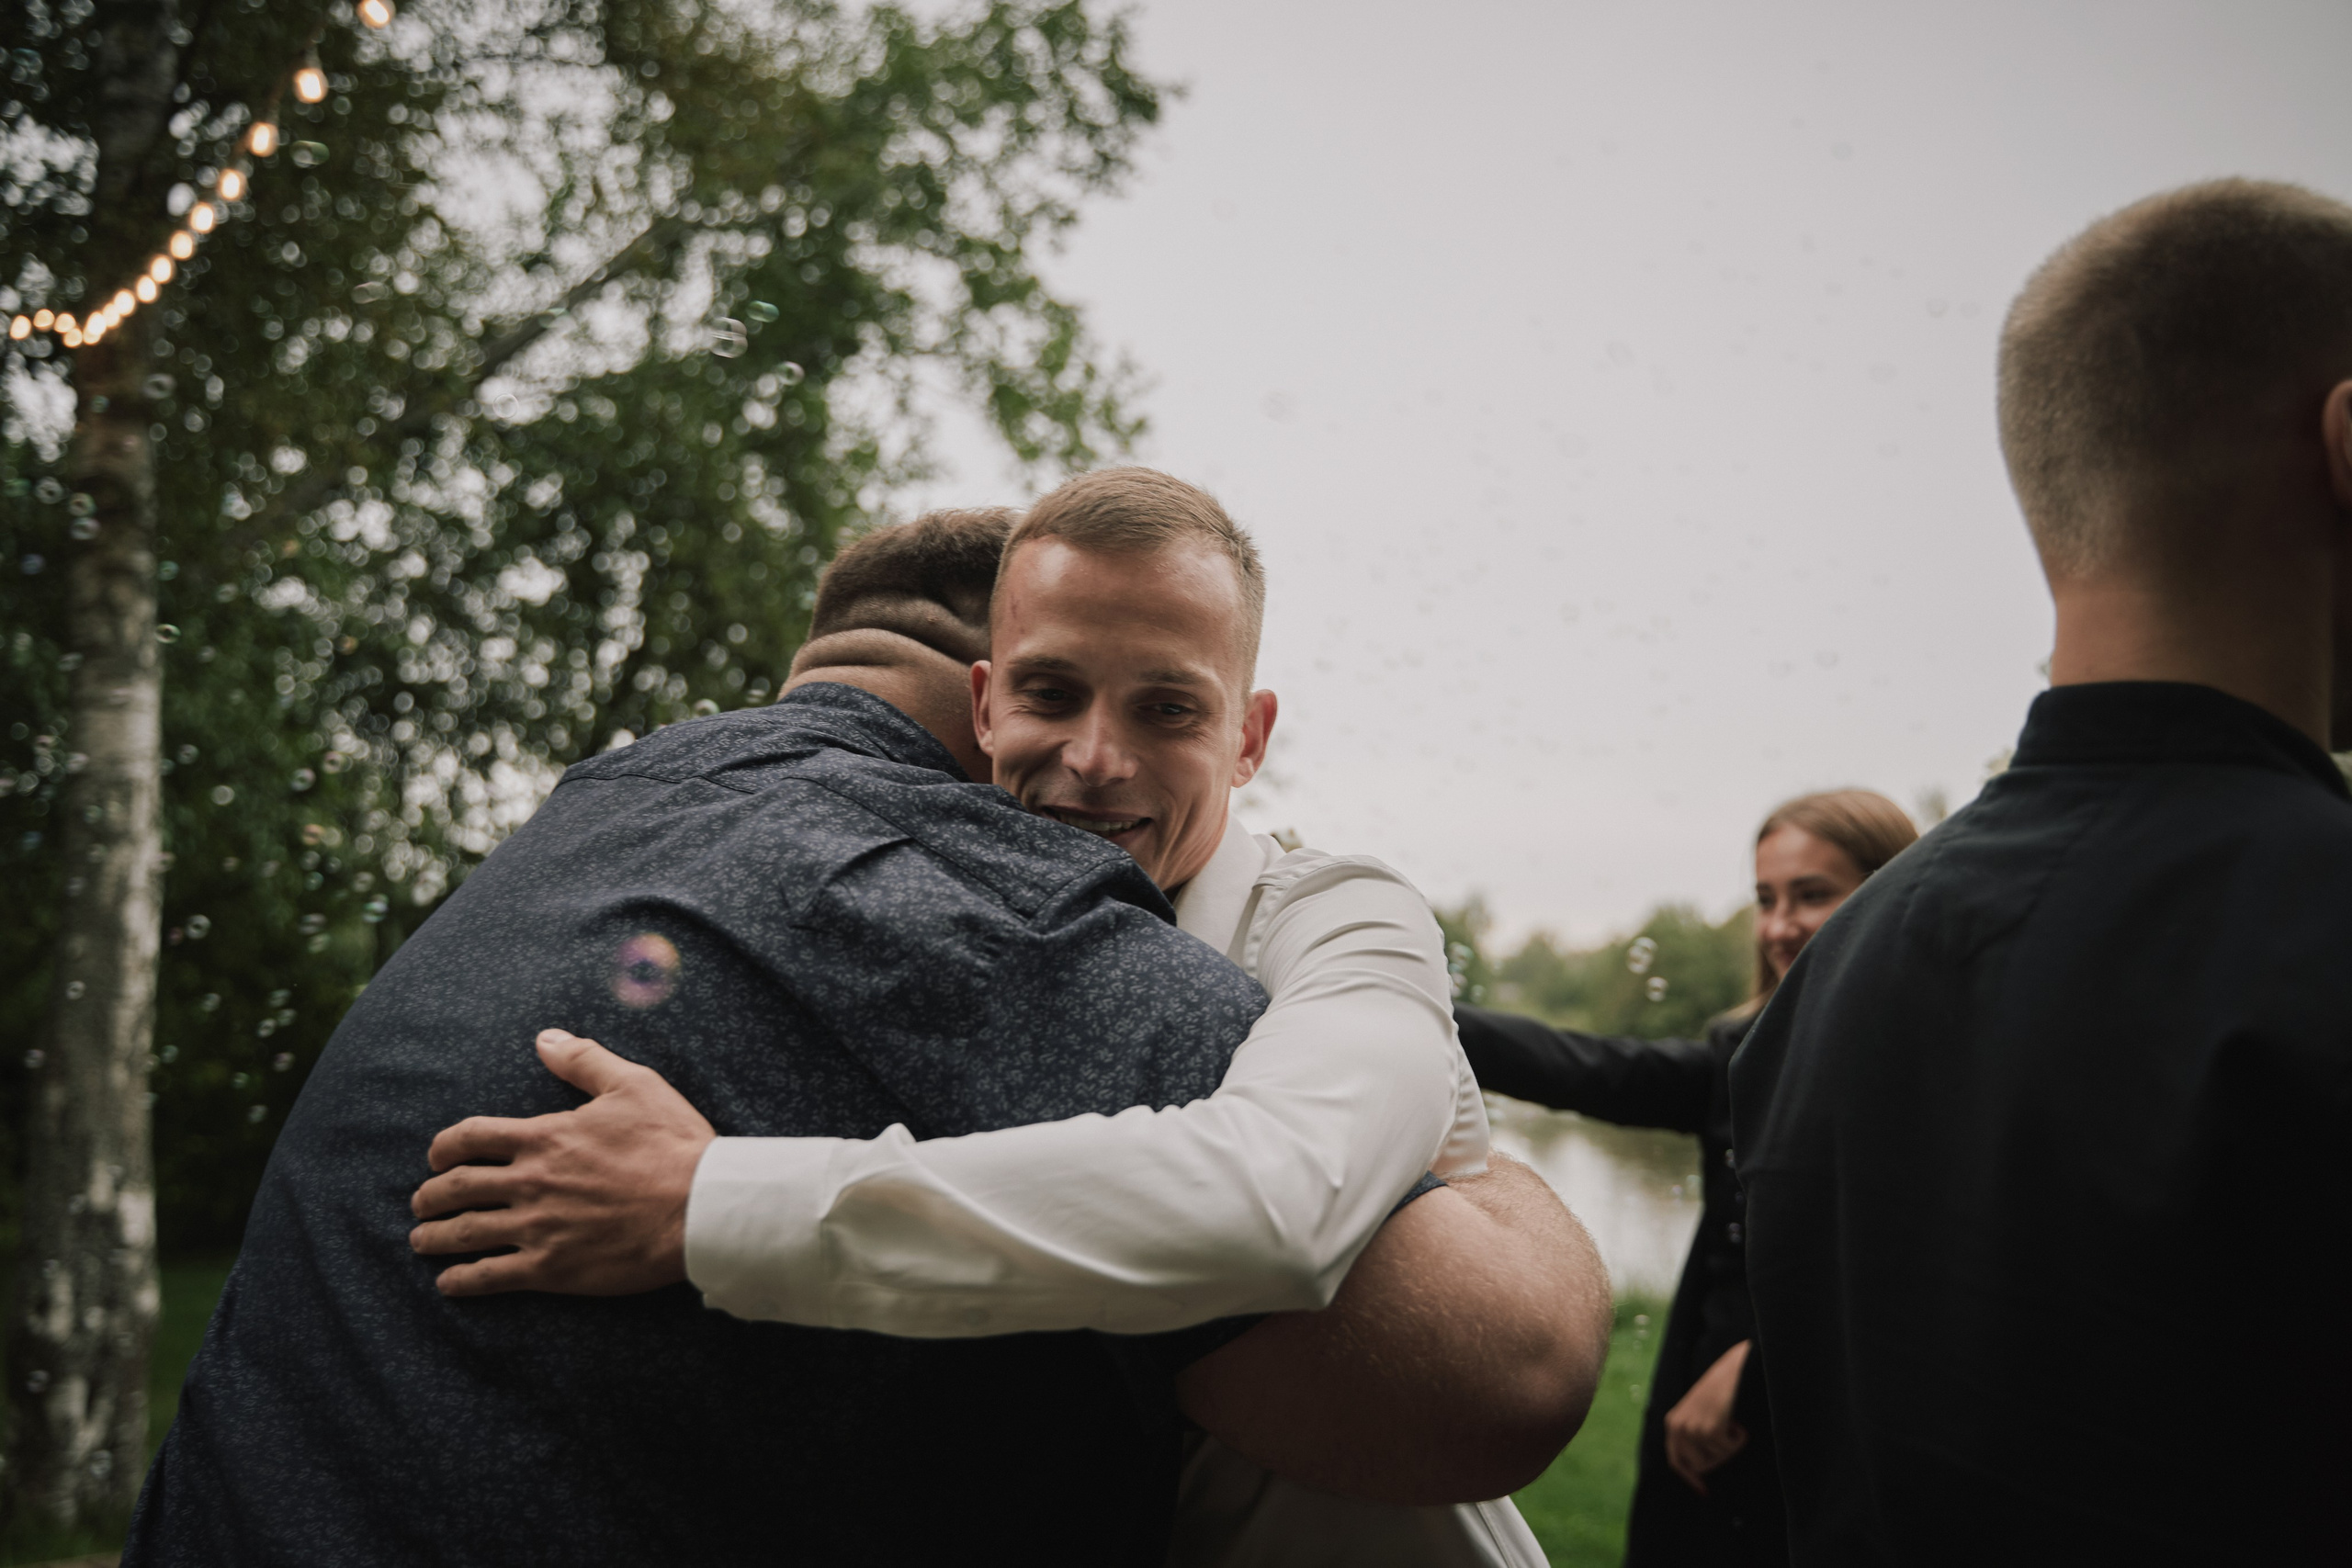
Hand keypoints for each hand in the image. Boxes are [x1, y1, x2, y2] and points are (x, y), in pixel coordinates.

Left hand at [408, 1029, 714, 1296]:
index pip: (473, 1137)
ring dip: (435, 1237)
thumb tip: (545, 1039)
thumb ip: (584, 1061)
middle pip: (459, 1188)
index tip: (436, 1157)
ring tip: (422, 1240)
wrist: (700, 1207)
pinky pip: (491, 1276)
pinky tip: (450, 1283)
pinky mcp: (552, 1268)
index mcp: (546, 1138)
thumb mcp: (634, 1085)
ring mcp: (538, 1228)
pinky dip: (463, 1280)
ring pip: (466, 1233)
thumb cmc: (672, 1144)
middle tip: (421, 1202)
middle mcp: (531, 1182)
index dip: (446, 1147)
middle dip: (431, 1195)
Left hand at [1662, 1339, 1751, 1493]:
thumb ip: (1693, 1437)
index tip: (1704, 1491)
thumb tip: (1699, 1471)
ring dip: (1729, 1447)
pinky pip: (1728, 1450)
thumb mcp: (1698, 1414)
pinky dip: (1738, 1440)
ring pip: (1716, 1459)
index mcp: (1672, 1424)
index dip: (1690, 1478)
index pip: (1676, 1461)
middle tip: (1729, 1439)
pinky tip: (1737, 1423)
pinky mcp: (1709, 1430)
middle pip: (1700, 1466)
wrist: (1731, 1372)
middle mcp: (1678, 1428)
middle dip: (1718, 1459)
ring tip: (1732, 1425)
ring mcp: (1692, 1429)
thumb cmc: (1719, 1394)